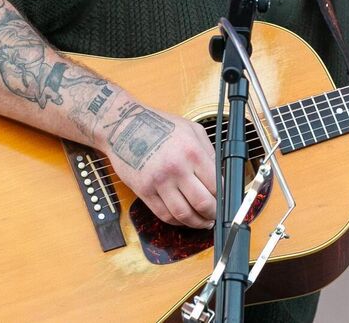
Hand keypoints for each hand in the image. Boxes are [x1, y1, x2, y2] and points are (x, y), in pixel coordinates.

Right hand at [99, 101, 216, 227]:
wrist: (124, 126)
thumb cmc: (158, 125)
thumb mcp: (191, 130)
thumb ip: (208, 152)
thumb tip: (220, 176)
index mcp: (193, 152)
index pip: (216, 186)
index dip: (223, 198)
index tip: (224, 201)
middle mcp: (177, 168)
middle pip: (202, 203)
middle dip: (212, 214)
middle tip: (214, 215)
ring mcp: (159, 182)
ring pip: (183, 214)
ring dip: (196, 223)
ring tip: (202, 222)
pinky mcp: (143, 191)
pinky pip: (163, 214)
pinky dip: (176, 222)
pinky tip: (182, 219)